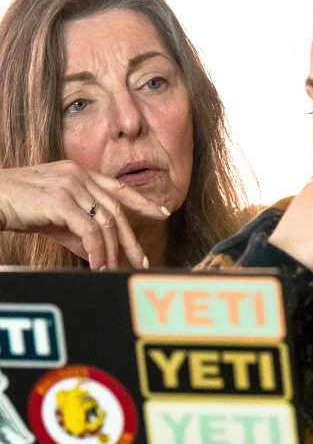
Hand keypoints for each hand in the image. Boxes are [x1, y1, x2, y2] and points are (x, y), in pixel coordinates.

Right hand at [0, 160, 167, 269]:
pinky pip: (89, 230)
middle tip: (141, 261)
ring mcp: (70, 185)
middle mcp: (78, 175)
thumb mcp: (55, 219)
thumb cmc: (18, 208)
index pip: (118, 188)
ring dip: (112, 250)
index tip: (162, 214)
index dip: (142, 202)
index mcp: (79, 173)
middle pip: (116, 210)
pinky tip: (97, 264)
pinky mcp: (61, 200)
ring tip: (112, 269)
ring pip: (105, 223)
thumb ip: (79, 232)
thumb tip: (100, 253)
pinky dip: (97, 250)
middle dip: (130, 239)